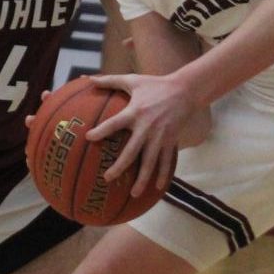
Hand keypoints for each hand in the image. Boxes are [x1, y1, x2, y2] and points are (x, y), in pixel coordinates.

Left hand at [87, 72, 206, 195]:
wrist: (185, 90)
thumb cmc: (155, 84)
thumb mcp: (133, 80)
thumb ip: (110, 80)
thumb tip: (88, 79)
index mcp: (135, 112)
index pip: (115, 123)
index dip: (102, 130)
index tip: (89, 138)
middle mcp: (147, 127)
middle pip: (132, 151)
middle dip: (120, 166)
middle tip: (108, 178)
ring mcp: (160, 136)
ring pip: (150, 162)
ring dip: (143, 179)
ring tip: (134, 194)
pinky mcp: (171, 141)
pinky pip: (166, 161)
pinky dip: (163, 175)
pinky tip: (157, 188)